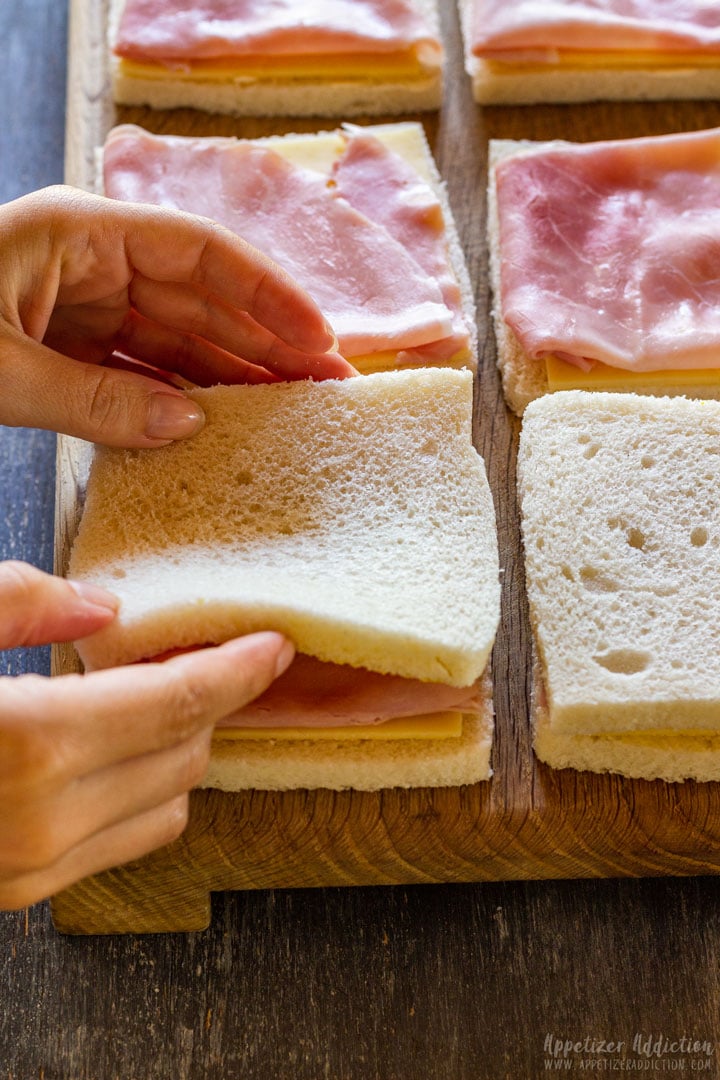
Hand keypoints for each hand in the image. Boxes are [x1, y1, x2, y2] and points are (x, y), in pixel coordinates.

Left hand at [0, 185, 352, 447]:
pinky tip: (221, 422)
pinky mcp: (66, 346)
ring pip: (178, 338)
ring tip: (292, 413)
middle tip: (328, 390)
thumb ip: (95, 399)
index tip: (322, 341)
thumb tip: (187, 425)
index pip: (201, 252)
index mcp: (80, 233)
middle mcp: (91, 262)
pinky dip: (180, 397)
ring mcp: (81, 305)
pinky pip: (141, 369)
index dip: (270, 295)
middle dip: (267, 343)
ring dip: (234, 375)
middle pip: (202, 298)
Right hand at [0, 561, 293, 908]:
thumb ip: (17, 603)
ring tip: (156, 696)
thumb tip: (102, 608)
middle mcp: (42, 818)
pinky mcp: (15, 891)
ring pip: (167, 805)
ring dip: (179, 747)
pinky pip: (121, 843)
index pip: (179, 702)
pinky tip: (116, 750)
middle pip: (185, 751)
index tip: (274, 645)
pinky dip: (142, 792)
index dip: (238, 669)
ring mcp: (30, 866)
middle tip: (203, 653)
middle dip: (207, 700)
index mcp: (29, 742)